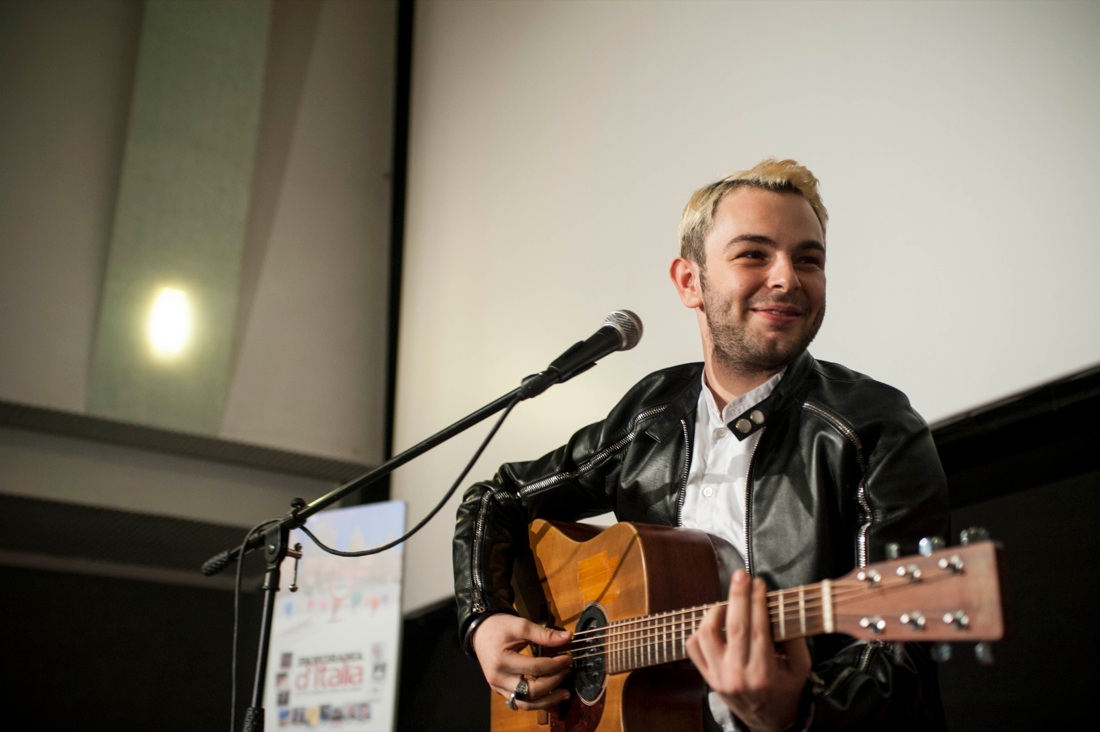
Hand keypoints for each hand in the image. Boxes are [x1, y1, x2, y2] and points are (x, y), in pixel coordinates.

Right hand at [471, 613, 572, 710]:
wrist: (480, 632)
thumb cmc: (500, 627)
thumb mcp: (521, 625)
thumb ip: (544, 634)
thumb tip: (567, 638)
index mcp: (502, 661)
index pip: (535, 668)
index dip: (555, 665)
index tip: (568, 659)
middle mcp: (498, 679)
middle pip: (530, 691)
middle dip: (553, 683)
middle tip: (567, 672)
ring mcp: (498, 688)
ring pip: (525, 703)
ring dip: (547, 701)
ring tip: (564, 694)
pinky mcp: (501, 691)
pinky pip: (520, 702)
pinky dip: (537, 702)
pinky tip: (551, 698)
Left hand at [686, 570, 811, 731]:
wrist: (769, 722)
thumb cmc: (787, 690)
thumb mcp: (801, 669)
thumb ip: (795, 641)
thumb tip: (781, 608)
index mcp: (764, 673)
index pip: (757, 630)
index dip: (757, 602)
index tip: (759, 583)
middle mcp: (738, 675)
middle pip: (733, 627)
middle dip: (737, 596)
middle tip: (741, 575)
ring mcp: (718, 676)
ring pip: (706, 635)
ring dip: (714, 612)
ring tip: (727, 602)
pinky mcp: (707, 677)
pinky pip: (693, 648)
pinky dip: (699, 630)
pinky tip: (713, 622)